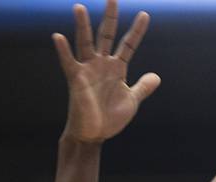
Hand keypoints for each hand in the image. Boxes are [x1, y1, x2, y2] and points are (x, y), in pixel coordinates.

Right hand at [53, 0, 160, 142]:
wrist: (95, 134)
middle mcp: (102, 64)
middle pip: (106, 35)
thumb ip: (142, 87)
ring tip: (79, 7)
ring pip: (86, 43)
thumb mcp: (131, 101)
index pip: (127, 45)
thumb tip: (156, 77)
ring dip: (83, 26)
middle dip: (110, 17)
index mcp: (116, 68)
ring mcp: (88, 70)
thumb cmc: (110, 118)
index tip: (145, 15)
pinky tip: (58, 37)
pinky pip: (68, 63)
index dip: (136, 31)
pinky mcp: (76, 80)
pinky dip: (63, 51)